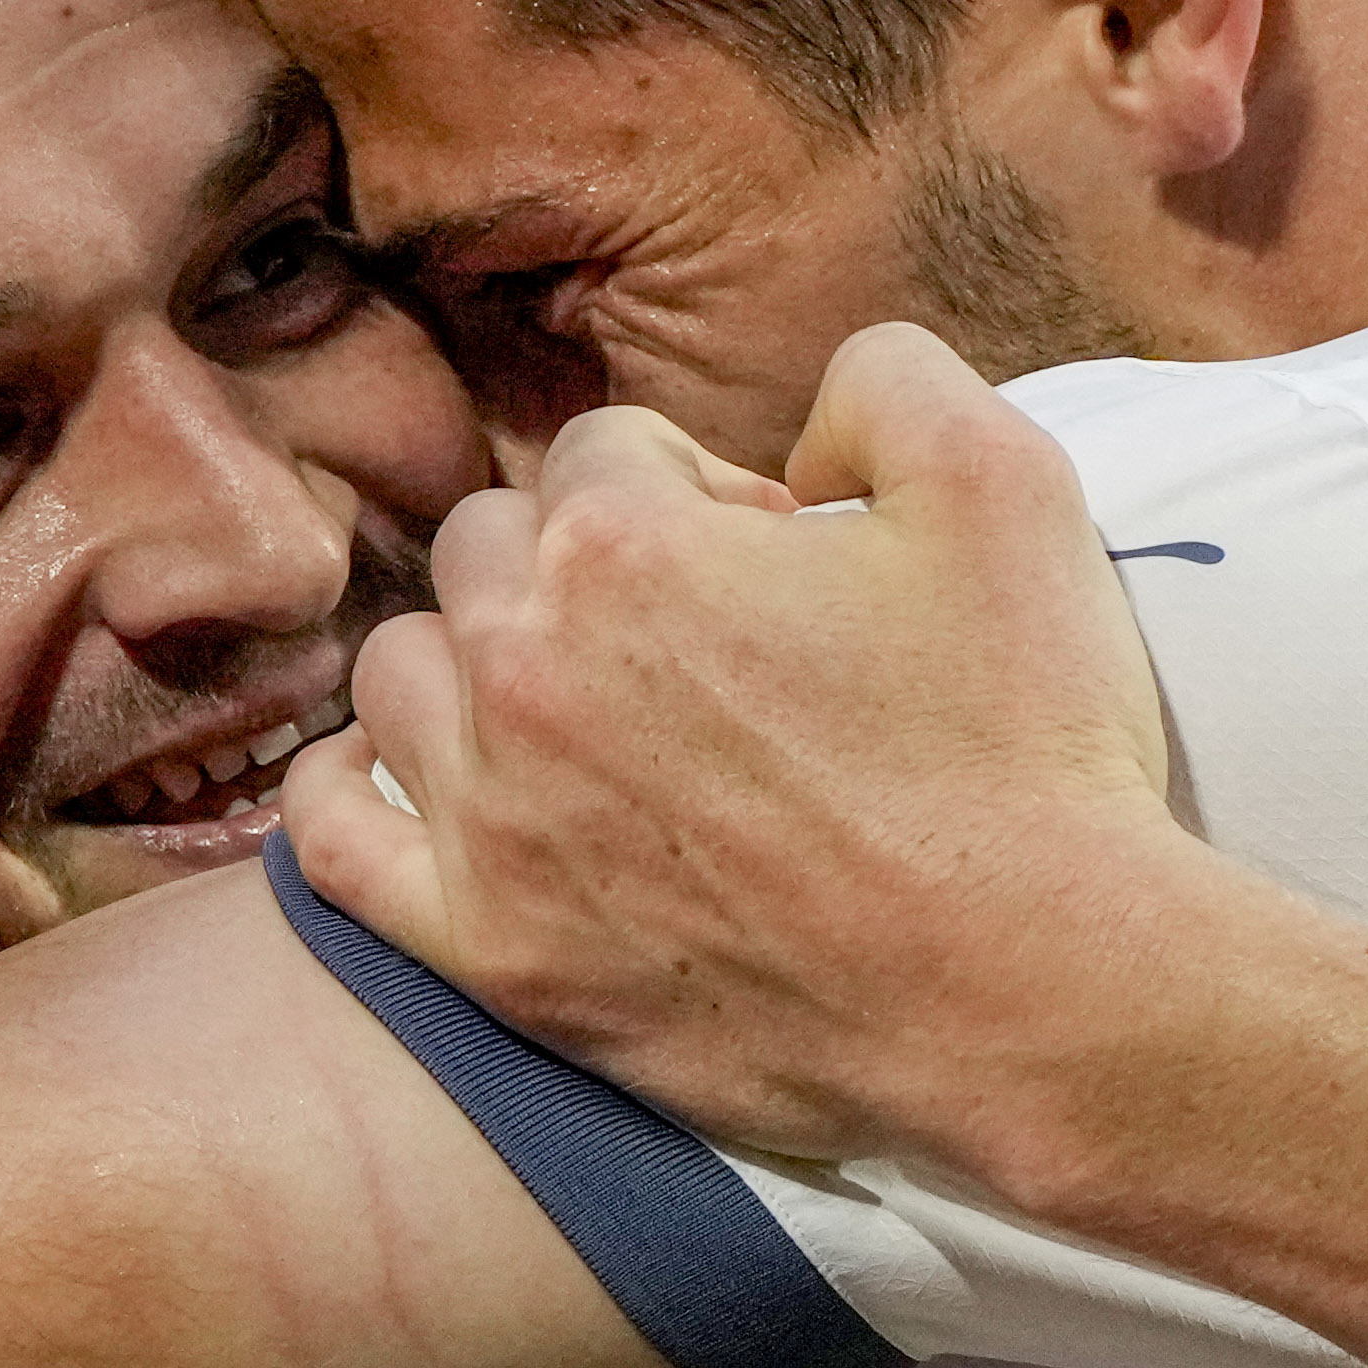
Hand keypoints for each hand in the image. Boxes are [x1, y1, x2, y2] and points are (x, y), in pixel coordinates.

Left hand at [280, 321, 1183, 1171]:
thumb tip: (796, 428)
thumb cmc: (1030, 741)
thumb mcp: (1007, 479)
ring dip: (475, 664)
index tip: (782, 568)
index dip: (704, 495)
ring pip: (401, 674)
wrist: (1034, 992)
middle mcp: (524, 667)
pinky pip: (333, 841)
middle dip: (586, 566)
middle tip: (706, 648)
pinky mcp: (488, 952)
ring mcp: (491, 819)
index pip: (606, 450)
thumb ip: (882, 375)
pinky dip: (346, 792)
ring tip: (584, 710)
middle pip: (491, 548)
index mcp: (626, 541)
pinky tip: (404, 776)